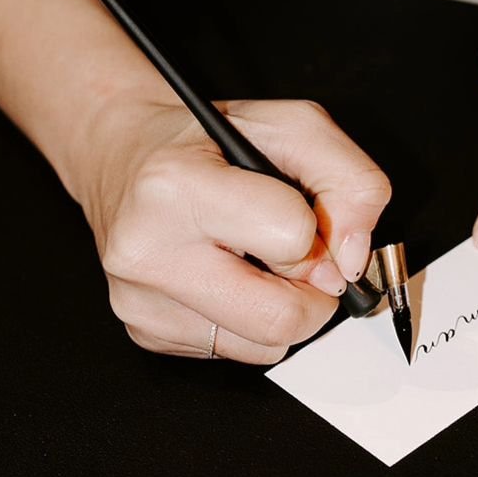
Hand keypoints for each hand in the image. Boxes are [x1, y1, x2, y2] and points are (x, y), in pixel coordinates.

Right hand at [76, 97, 390, 361]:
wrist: (124, 152)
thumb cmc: (208, 138)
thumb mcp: (293, 124)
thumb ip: (348, 177)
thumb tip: (353, 258)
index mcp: (175, 186)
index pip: (293, 239)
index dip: (315, 225)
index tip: (300, 209)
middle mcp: (146, 251)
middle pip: (281, 319)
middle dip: (313, 290)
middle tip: (300, 252)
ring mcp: (139, 302)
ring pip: (265, 347)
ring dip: (284, 306)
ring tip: (257, 256)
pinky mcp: (145, 333)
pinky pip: (237, 352)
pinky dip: (251, 319)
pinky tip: (229, 273)